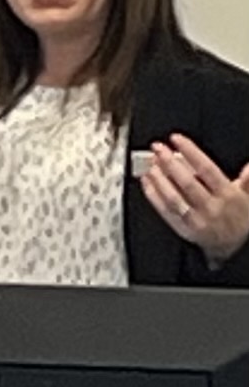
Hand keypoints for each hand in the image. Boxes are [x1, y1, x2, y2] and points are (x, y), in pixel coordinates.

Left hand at [139, 133, 248, 266]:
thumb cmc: (241, 218)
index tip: (177, 139)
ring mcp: (196, 220)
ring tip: (150, 164)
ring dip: (159, 180)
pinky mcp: (183, 229)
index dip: (191, 152)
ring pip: (174, 198)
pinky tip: (147, 183)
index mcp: (228, 195)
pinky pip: (165, 211)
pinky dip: (154, 196)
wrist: (235, 248)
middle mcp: (211, 208)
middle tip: (158, 148)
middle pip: (187, 182)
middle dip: (170, 163)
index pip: (207, 169)